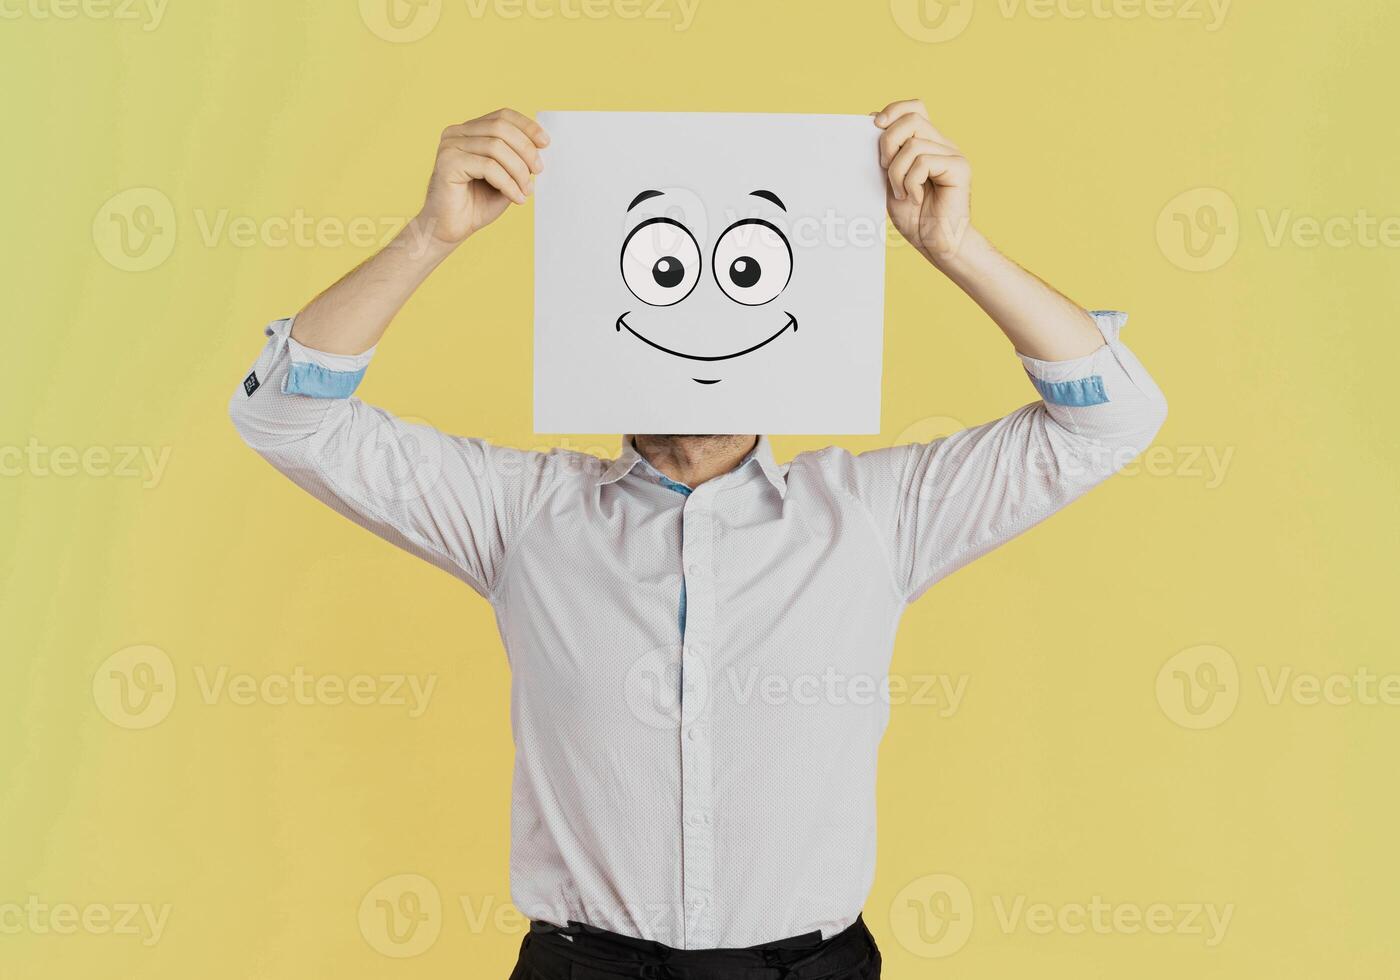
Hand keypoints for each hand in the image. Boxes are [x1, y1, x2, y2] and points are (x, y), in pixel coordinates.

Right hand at [417, 108, 549, 246]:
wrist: (450, 229)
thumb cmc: (477, 204)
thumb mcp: (505, 177)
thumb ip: (517, 160)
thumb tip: (540, 147)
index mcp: (469, 131)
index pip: (502, 116)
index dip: (526, 126)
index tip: (545, 143)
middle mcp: (456, 133)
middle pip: (501, 128)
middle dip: (526, 149)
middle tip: (538, 171)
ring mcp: (449, 146)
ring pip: (496, 147)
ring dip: (518, 171)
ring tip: (527, 190)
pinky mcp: (447, 163)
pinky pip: (488, 166)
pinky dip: (508, 183)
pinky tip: (516, 198)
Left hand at [875, 99, 972, 264]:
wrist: (938, 245)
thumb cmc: (916, 218)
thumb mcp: (892, 181)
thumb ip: (887, 156)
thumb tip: (872, 125)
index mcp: (928, 144)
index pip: (914, 108)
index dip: (894, 110)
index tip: (874, 124)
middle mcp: (942, 145)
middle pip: (911, 119)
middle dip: (887, 143)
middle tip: (885, 169)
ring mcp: (953, 155)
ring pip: (914, 143)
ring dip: (897, 171)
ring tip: (902, 193)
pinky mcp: (960, 168)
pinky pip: (924, 161)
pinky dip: (911, 182)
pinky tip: (915, 198)